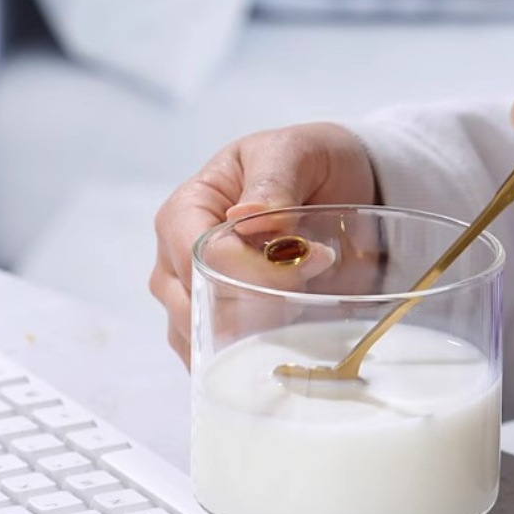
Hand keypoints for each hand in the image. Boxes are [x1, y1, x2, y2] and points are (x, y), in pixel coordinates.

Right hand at [150, 122, 376, 364]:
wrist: (335, 187)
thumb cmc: (305, 163)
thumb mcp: (295, 153)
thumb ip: (274, 181)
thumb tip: (248, 216)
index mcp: (187, 208)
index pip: (197, 256)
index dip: (245, 273)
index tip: (302, 269)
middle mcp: (177, 254)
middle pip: (189, 303)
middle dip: (247, 312)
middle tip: (302, 300)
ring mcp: (192, 292)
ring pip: (196, 336)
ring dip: (244, 341)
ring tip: (292, 321)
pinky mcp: (215, 319)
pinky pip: (211, 353)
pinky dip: (238, 360)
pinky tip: (272, 354)